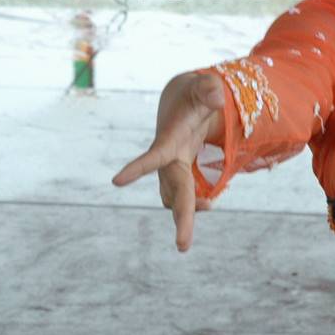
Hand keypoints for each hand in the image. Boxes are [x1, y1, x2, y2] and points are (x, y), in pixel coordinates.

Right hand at [111, 72, 225, 251]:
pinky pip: (184, 198)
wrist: (185, 103)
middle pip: (171, 194)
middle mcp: (167, 161)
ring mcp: (173, 171)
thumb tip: (218, 96)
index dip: (136, 168)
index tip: (116, 181)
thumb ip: (208, 90)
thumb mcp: (202, 87)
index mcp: (169, 141)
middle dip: (181, 218)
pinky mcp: (181, 176)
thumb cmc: (193, 95)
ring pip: (174, 201)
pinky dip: (198, 204)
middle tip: (183, 247)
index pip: (152, 157)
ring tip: (210, 206)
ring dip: (188, 213)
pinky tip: (210, 202)